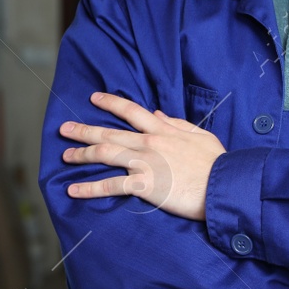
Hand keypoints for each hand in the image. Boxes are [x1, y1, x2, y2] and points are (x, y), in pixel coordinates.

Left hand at [59, 92, 226, 219]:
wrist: (224, 185)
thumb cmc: (217, 163)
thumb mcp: (200, 135)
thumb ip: (176, 124)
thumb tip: (156, 114)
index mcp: (162, 130)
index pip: (131, 111)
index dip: (110, 103)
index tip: (93, 98)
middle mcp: (149, 143)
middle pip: (109, 134)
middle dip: (84, 130)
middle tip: (64, 129)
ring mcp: (145, 163)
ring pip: (105, 155)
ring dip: (82, 154)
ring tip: (66, 156)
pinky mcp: (144, 186)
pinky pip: (111, 185)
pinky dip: (90, 188)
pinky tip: (73, 190)